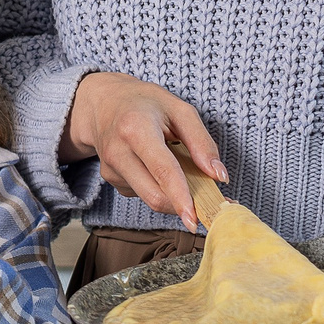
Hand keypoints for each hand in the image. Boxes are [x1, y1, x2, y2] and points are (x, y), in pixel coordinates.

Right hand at [60, 71, 225, 232]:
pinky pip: (143, 193)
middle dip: (183, 205)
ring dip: (173, 196)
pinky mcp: (111, 179)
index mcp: (136, 129)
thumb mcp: (180, 109)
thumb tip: (218, 176)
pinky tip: (158, 168)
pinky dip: (159, 188)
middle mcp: (118, 152)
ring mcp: (111, 168)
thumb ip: (202, 142)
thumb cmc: (146, 103)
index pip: (163, 171)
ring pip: (150, 198)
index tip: (194, 220)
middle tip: (207, 203)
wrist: (105, 103)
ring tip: (182, 173)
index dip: (181, 197)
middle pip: (154, 195)